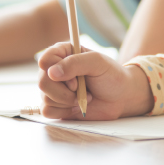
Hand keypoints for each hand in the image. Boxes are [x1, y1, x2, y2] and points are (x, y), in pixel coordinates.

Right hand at [38, 42, 152, 119]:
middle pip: (42, 82)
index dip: (57, 72)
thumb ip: (75, 63)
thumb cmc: (111, 76)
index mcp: (63, 54)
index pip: (45, 60)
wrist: (121, 97)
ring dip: (67, 101)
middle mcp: (55, 70)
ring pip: (45, 98)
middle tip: (82, 90)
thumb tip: (51, 73)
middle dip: (64, 91)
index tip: (76, 80)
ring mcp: (54, 88)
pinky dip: (63, 111)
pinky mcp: (56, 105)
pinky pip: (47, 111)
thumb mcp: (98, 62)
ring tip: (85, 97)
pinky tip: (77, 106)